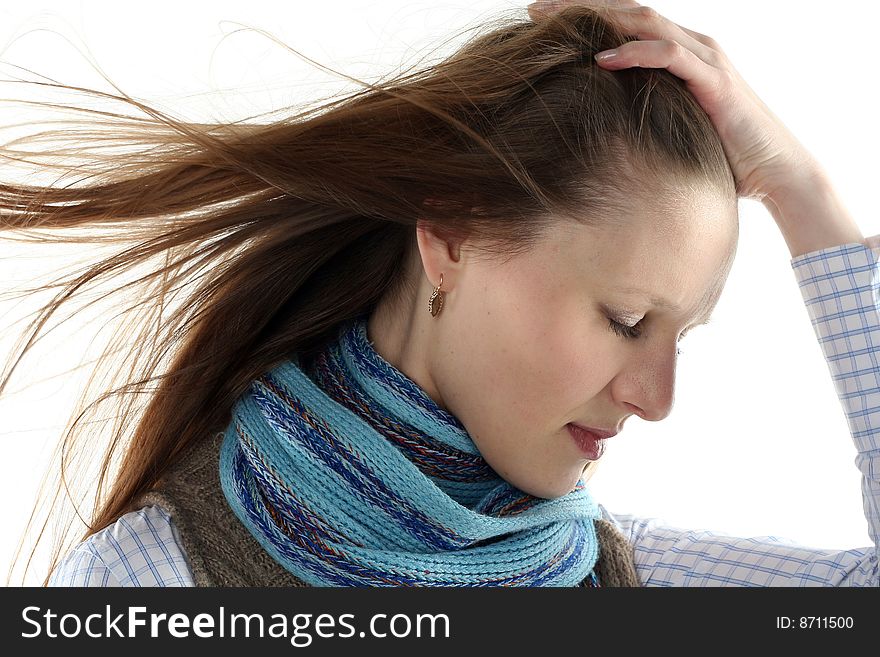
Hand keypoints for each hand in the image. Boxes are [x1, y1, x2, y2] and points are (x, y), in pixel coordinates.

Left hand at [526, 0, 818, 201]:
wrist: (776, 172)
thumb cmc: (720, 158)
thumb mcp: (668, 132)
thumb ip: (638, 119)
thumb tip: (596, 134)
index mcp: (676, 55)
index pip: (623, 23)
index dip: (583, 16)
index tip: (538, 22)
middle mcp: (690, 46)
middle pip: (627, 12)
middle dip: (580, 7)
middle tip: (534, 10)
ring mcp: (704, 58)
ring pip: (646, 23)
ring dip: (599, 18)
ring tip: (556, 22)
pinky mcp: (714, 80)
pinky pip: (669, 55)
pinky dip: (635, 54)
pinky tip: (601, 60)